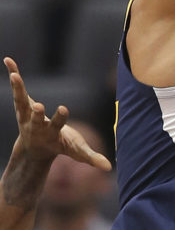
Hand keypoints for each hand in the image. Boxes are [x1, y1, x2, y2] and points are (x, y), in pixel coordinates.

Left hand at [4, 57, 110, 171]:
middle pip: (36, 117)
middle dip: (37, 112)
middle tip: (37, 105)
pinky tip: (8, 60)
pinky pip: (18, 89)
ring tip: (14, 76)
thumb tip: (109, 168)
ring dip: (18, 88)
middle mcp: (37, 124)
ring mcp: (28, 115)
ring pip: (22, 101)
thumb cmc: (60, 146)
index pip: (57, 125)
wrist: (34, 150)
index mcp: (52, 133)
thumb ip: (91, 158)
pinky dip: (15, 74)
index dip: (60, 117)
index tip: (63, 108)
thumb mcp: (76, 152)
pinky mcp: (24, 105)